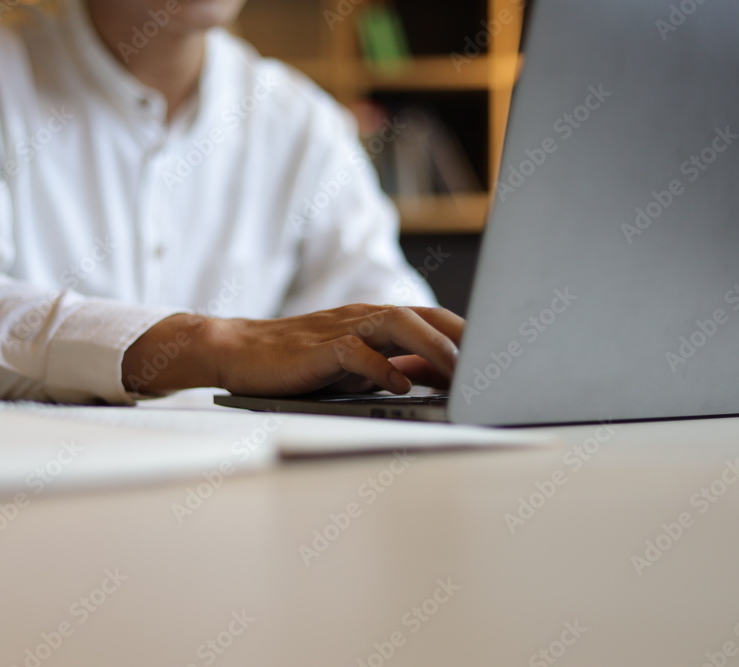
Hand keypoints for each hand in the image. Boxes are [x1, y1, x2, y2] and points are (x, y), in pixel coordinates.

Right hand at [121, 305, 463, 395]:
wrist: (239, 351)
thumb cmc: (299, 362)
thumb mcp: (355, 365)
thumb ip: (394, 365)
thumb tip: (441, 377)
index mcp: (374, 321)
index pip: (431, 318)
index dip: (466, 333)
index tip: (499, 355)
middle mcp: (362, 318)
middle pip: (422, 316)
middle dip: (460, 336)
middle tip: (492, 361)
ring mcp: (339, 330)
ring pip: (395, 326)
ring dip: (430, 348)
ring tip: (459, 372)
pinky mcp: (316, 349)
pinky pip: (355, 352)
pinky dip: (380, 368)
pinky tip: (399, 385)